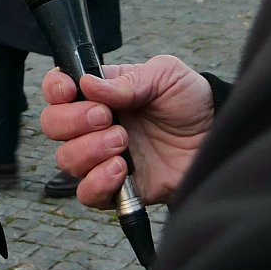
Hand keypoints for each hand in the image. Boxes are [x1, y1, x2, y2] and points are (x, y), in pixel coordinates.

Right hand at [39, 56, 214, 208]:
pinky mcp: (117, 189)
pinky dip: (97, 182)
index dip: (55, 89)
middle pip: (53, 125)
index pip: (58, 89)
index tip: (70, 90)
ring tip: (122, 143)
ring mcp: (103, 158)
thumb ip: (128, 80)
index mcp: (101, 94)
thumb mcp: (166, 76)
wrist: (217, 139)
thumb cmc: (191, 103)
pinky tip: (122, 170)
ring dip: (88, 150)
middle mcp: (95, 126)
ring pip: (66, 159)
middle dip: (73, 121)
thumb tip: (89, 85)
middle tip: (107, 118)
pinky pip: (87, 193)